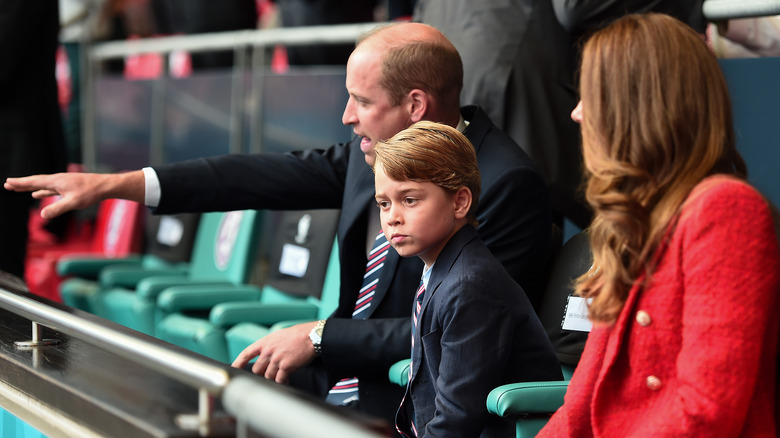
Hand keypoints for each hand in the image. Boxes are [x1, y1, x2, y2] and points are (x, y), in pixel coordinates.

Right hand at [4, 171, 144, 218]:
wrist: (105, 186)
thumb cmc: (91, 193)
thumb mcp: (73, 202)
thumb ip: (57, 209)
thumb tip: (43, 215)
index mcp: (56, 181)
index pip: (34, 182)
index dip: (20, 183)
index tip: (8, 182)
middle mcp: (57, 180)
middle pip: (35, 182)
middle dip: (22, 184)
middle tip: (8, 184)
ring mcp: (63, 183)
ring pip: (42, 185)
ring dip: (30, 187)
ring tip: (19, 189)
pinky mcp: (68, 187)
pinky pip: (50, 189)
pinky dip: (42, 191)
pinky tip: (38, 195)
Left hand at [231, 321, 316, 383]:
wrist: (311, 336)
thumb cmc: (298, 335)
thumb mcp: (279, 336)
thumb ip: (269, 346)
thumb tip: (264, 357)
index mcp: (265, 342)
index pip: (247, 353)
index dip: (238, 362)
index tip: (233, 369)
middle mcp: (268, 351)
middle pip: (257, 369)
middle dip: (263, 373)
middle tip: (271, 373)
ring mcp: (276, 359)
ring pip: (268, 376)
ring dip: (274, 378)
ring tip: (282, 376)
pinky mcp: (286, 366)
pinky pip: (279, 379)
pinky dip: (282, 381)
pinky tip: (286, 380)